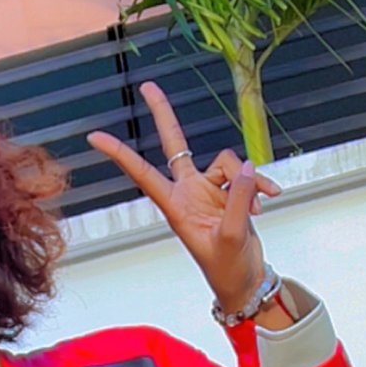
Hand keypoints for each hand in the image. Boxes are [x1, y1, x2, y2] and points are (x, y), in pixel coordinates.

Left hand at [86, 80, 282, 314]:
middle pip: (175, 145)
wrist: (245, 280)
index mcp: (176, 207)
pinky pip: (246, 174)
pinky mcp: (230, 191)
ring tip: (257, 209)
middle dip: (164, 114)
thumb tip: (246, 167)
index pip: (142, 173)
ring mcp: (209, 190)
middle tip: (148, 86)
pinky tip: (270, 198)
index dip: (121, 154)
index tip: (96, 138)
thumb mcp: (231, 236)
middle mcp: (188, 193)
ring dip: (247, 182)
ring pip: (227, 162)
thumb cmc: (227, 269)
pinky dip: (259, 184)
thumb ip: (238, 199)